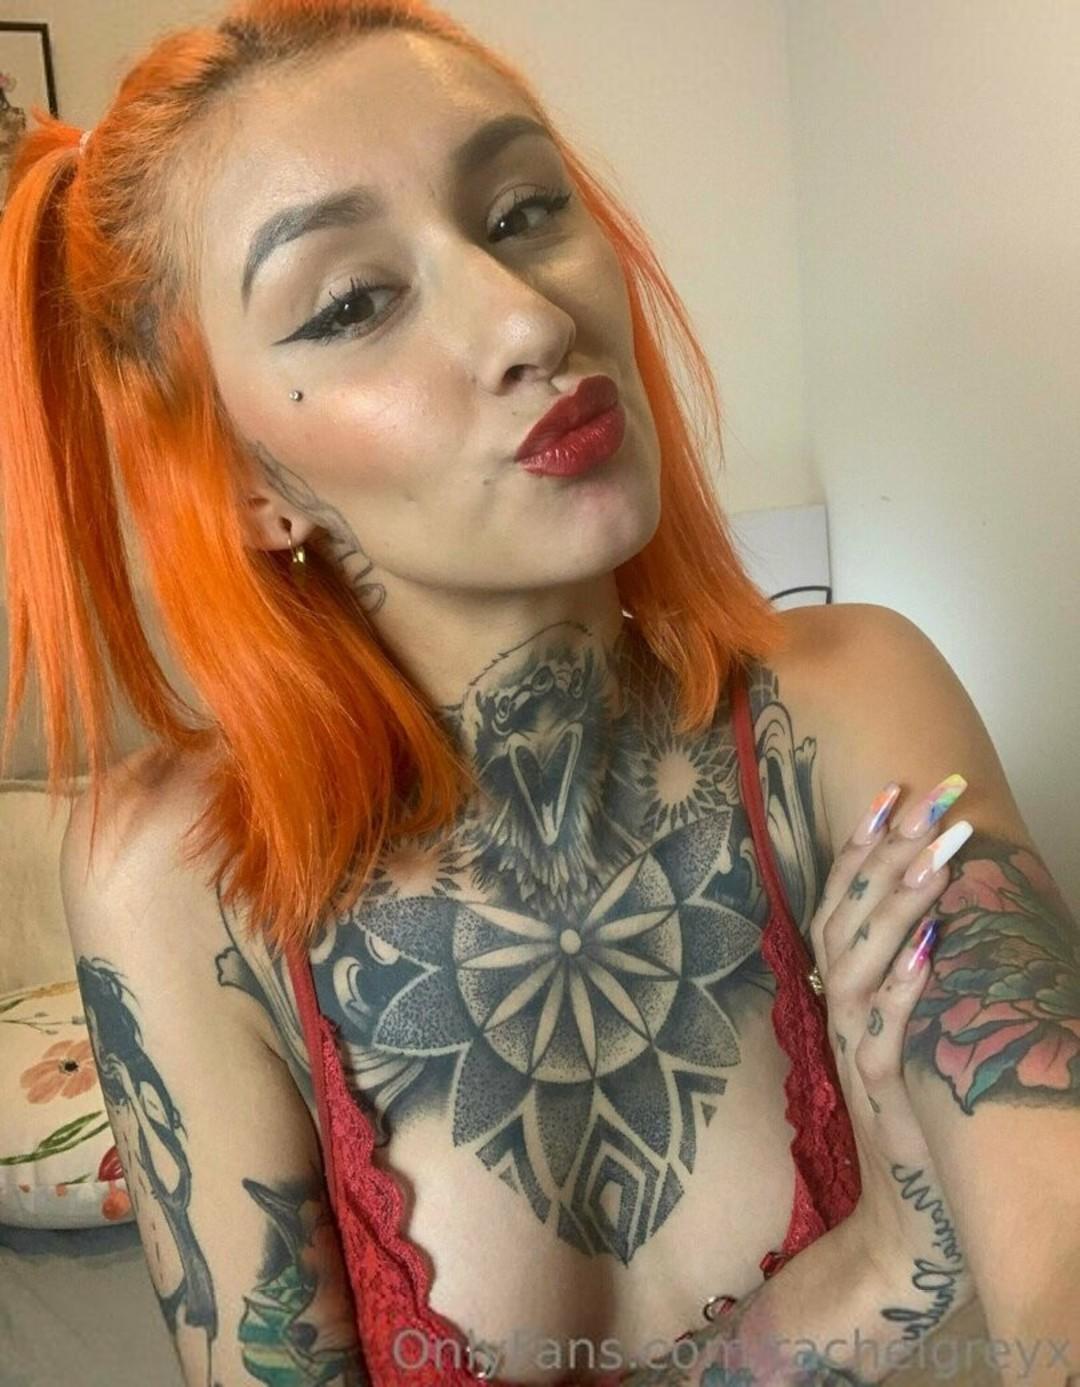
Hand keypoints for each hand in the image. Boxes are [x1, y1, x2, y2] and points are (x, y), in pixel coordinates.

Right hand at [807, 774, 975, 1303]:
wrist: (910, 1199)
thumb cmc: (916, 1096)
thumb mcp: (901, 1018)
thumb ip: (904, 960)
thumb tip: (938, 890)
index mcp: (841, 980)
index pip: (842, 895)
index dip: (863, 842)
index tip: (893, 790)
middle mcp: (837, 1002)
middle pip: (850, 913)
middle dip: (889, 851)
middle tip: (931, 800)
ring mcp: (852, 1042)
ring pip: (860, 958)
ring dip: (899, 903)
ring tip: (939, 853)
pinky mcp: (880, 1086)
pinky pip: (885, 1025)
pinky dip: (905, 983)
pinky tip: (933, 945)